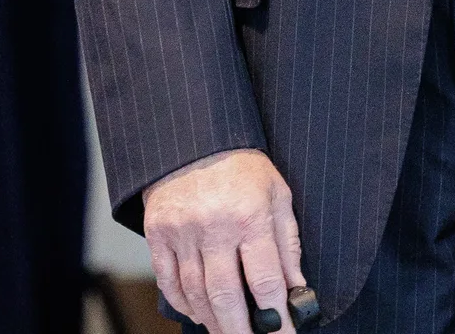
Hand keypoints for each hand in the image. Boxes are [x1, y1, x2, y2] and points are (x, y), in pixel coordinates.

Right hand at [144, 148, 304, 333]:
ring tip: (228, 331)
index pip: (265, 280)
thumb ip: (288, 242)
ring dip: (213, 321)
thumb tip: (296, 286)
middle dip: (241, 330)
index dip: (276, 316)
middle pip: (226, 296)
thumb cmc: (243, 168)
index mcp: (250, 216)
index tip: (284, 333)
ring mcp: (182, 233)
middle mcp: (214, 228)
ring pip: (196, 293)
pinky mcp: (158, 235)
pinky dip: (183, 304)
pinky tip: (199, 313)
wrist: (195, 140)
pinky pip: (168, 281)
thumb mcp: (278, 196)